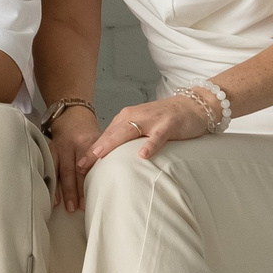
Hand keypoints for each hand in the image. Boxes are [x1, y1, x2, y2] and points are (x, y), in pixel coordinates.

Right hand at [48, 106, 101, 211]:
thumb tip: (115, 178)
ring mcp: (60, 147)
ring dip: (63, 189)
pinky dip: (52, 181)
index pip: (89, 164)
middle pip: (74, 170)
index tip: (93, 195)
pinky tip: (53, 195)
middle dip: (75, 190)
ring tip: (65, 206)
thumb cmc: (89, 130)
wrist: (72, 113)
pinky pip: (50, 167)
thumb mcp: (100, 138)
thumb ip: (104, 155)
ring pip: (61, 170)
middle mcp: (73, 145)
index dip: (89, 180)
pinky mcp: (51, 148)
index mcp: (88, 141)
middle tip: (77, 207)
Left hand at [78, 96, 208, 174]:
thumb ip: (127, 139)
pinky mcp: (169, 125)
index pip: (105, 136)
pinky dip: (150, 145)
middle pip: (111, 134)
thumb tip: (109, 158)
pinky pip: (158, 136)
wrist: (193, 105)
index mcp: (126, 118)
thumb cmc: (165, 119)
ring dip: (113, 144)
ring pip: (128, 132)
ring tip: (99, 157)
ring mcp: (152, 120)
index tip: (78, 166)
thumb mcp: (142, 127)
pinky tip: (143, 155)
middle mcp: (135, 116)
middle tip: (81, 166)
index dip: (91, 150)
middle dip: (95, 149)